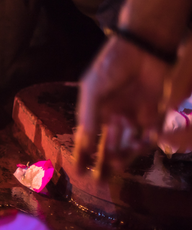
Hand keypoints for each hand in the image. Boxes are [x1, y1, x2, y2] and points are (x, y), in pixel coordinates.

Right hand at [75, 37, 169, 177]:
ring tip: (118, 165)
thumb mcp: (93, 91)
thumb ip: (89, 117)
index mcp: (95, 110)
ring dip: (123, 156)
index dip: (82, 155)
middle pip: (108, 146)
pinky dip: (145, 142)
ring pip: (128, 143)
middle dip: (104, 163)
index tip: (77, 172)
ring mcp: (133, 115)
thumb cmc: (111, 66)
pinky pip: (149, 134)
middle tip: (100, 181)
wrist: (143, 49)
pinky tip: (140, 144)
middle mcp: (113, 116)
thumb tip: (84, 144)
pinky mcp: (153, 113)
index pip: (86, 138)